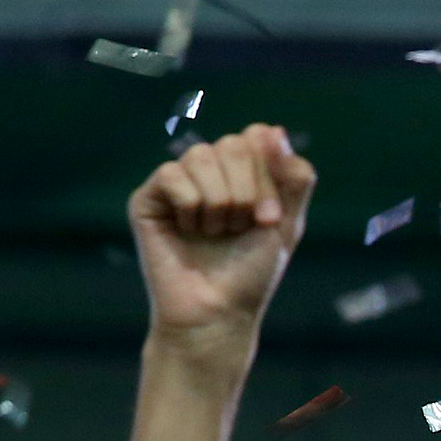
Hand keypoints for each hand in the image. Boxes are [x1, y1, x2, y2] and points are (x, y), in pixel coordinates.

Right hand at [128, 122, 315, 344]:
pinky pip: (172, 174)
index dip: (267, 174)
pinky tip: (189, 229)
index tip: (268, 216)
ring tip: (216, 232)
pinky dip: (191, 205)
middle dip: (247, 190)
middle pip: (232, 144)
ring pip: (201, 156)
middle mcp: (210, 172)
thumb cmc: (251, 273)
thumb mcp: (285, 224)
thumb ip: (292, 178)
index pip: (257, 138)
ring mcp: (178, 183)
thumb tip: (273, 129)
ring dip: (220, 201)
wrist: (218, 311)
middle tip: (242, 227)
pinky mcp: (148, 198)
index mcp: (242, 173)